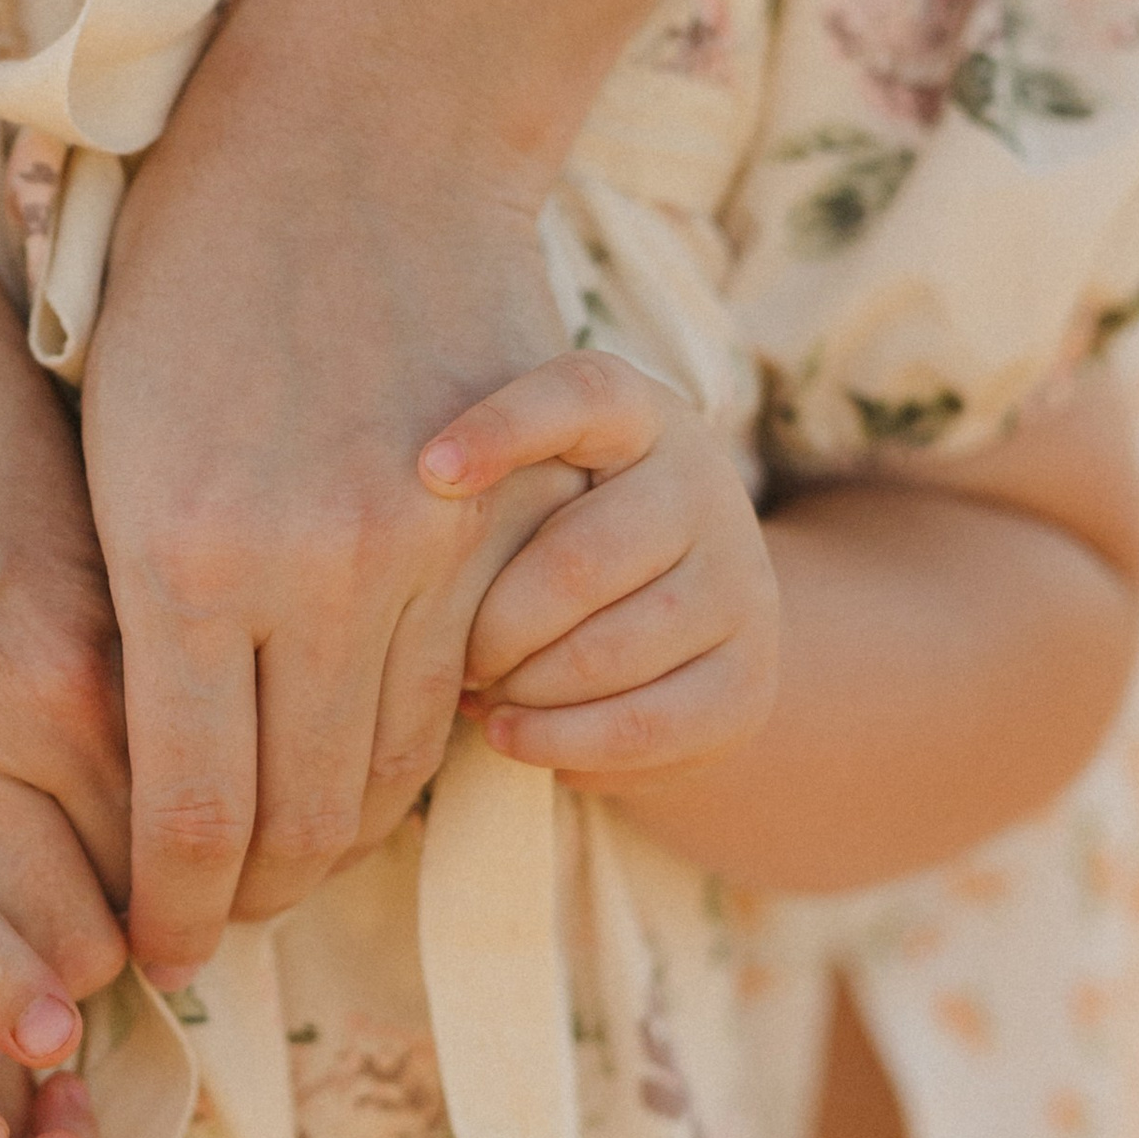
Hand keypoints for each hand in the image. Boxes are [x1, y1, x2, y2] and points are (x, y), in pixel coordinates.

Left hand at [84, 62, 578, 987]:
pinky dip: (411, 750)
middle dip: (252, 896)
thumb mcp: (109, 454)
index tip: (154, 955)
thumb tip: (118, 773)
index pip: (188, 818)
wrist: (348, 133)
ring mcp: (415, 554)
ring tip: (280, 864)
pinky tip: (363, 768)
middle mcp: (308, 577)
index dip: (173, 909)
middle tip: (212, 926)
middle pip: (301, 817)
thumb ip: (129, 619)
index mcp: (181, 568)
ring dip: (337, 835)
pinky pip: (459, 688)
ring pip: (393, 766)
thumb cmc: (182, 276)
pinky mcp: (489, 525)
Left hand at [432, 351, 779, 774]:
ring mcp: (738, 583)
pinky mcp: (748, 679)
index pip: (581, 396)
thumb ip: (479, 491)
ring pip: (609, 651)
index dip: (505, 427)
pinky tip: (509, 735)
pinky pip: (643, 725)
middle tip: (449, 652)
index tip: (429, 470)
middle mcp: (702, 485)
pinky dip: (559, 741)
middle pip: (580, 559)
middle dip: (493, 624)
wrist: (681, 616)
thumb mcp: (530, 484)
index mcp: (638, 416)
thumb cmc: (557, 531)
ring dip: (521, 687)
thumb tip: (390, 538)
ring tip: (476, 693)